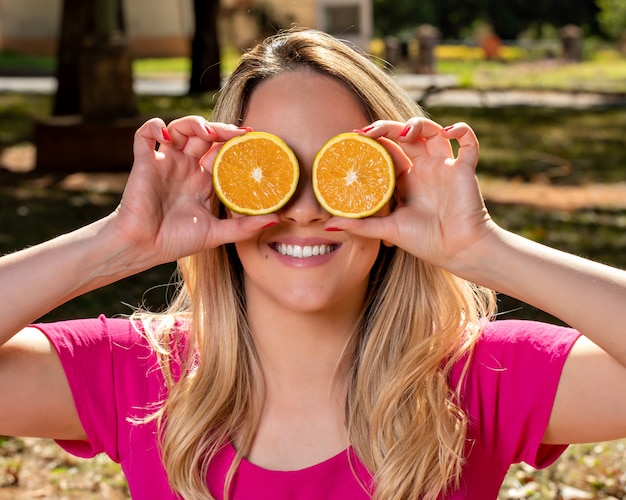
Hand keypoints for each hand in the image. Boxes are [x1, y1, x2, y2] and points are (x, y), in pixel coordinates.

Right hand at [109, 117, 278, 264]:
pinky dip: (154, 126)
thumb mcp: (216, 234)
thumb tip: (277, 219)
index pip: (222, 153)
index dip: (235, 143)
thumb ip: (244, 227)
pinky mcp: (144, 162)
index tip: (253, 139)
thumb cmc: (176, 241)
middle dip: (220, 129)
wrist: (143, 248)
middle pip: (204, 136)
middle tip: (236, 133)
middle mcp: (185, 168)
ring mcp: (165, 163)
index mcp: (202, 181)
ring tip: (207, 133)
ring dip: (193, 123)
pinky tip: (167, 135)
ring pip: (179, 128)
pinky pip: (144, 134)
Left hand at [326, 118, 494, 269]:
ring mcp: (444, 166)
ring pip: (432, 132)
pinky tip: (447, 133)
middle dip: (388, 127)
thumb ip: (360, 226)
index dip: (372, 140)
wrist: (458, 251)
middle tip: (370, 131)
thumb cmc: (425, 242)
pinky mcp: (464, 169)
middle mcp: (423, 168)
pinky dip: (460, 131)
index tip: (353, 136)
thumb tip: (328, 226)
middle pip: (405, 135)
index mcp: (404, 179)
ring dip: (419, 124)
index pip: (386, 150)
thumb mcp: (387, 230)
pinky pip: (468, 143)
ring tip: (405, 132)